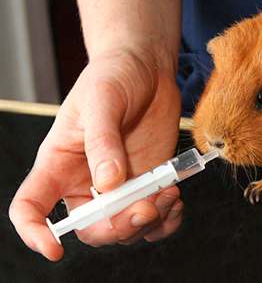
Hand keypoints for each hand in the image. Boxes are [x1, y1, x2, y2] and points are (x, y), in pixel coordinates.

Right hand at [9, 51, 182, 260]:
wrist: (147, 68)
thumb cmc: (113, 76)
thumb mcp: (102, 102)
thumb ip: (102, 141)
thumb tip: (108, 184)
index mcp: (60, 163)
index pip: (31, 205)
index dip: (35, 232)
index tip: (55, 248)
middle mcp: (87, 181)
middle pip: (92, 228)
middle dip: (119, 228)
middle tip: (147, 206)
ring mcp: (121, 184)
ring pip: (127, 227)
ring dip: (149, 222)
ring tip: (169, 195)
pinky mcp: (149, 181)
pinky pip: (154, 216)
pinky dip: (167, 218)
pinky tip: (175, 200)